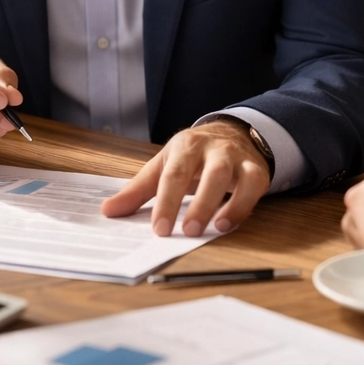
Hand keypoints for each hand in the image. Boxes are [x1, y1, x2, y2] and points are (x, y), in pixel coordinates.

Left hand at [99, 119, 270, 235]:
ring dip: (226, 205)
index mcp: (184, 146)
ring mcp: (236, 158)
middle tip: (186, 231)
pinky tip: (229, 224)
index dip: (166, 202)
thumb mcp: (163, 166)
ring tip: (214, 228)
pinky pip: (253, 186)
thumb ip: (137, 191)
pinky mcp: (255, 170)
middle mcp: (212, 149)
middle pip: (208, 173)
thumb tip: (108, 211)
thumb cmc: (192, 156)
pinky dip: (244, 205)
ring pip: (234, 177)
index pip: (173, 174)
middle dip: (199, 203)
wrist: (232, 133)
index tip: (159, 229)